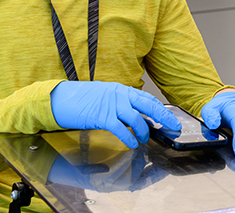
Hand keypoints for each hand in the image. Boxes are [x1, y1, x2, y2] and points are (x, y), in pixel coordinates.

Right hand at [49, 81, 179, 148]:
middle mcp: (119, 95)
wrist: (60, 98)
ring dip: (143, 131)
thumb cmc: (80, 99)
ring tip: (144, 139)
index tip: (170, 117)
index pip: (147, 99)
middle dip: (164, 117)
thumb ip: (119, 104)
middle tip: (174, 126)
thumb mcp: (104, 97)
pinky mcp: (102, 116)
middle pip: (148, 106)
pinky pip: (121, 129)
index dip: (160, 109)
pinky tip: (132, 144)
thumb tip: (133, 116)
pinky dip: (129, 138)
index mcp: (121, 90)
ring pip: (137, 118)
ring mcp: (111, 105)